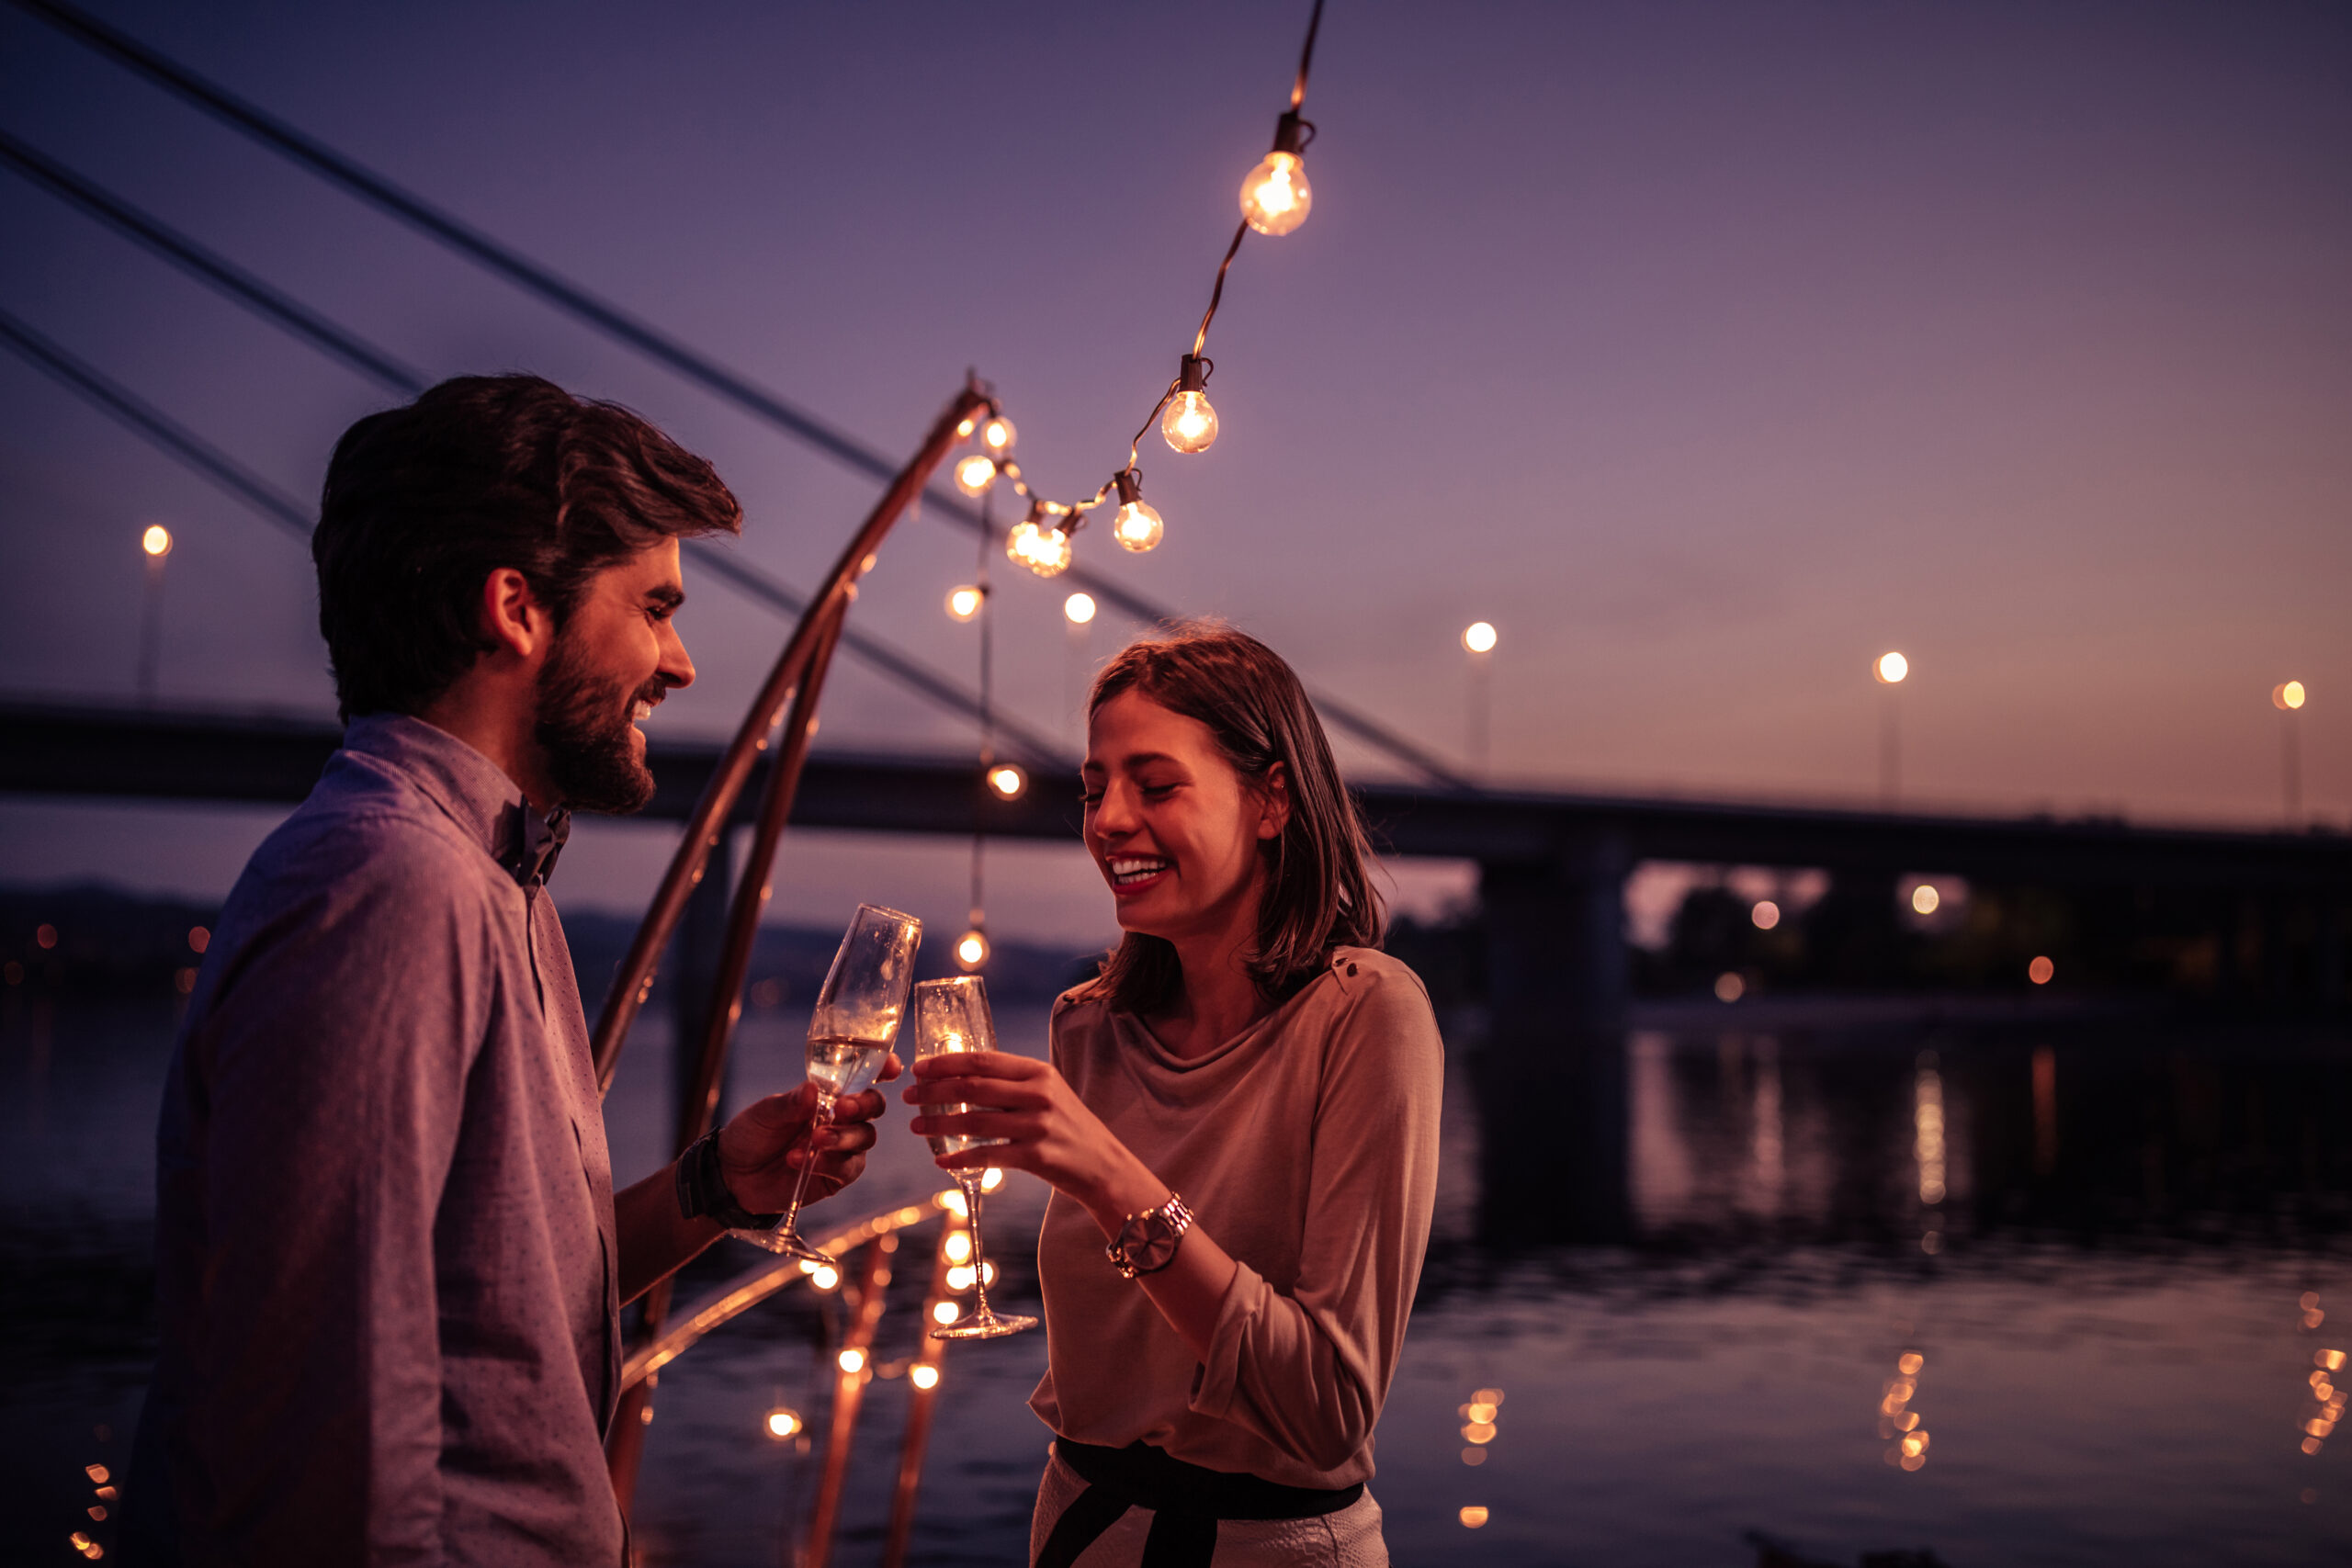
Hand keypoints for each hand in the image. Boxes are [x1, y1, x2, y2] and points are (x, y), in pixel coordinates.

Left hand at [717, 1057, 897, 1212]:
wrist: (733, 1175)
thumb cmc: (751, 1134)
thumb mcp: (765, 1112)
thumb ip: (790, 1102)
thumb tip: (813, 1089)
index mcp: (827, 1094)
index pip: (864, 1077)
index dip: (883, 1069)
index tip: (891, 1068)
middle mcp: (841, 1119)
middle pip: (874, 1106)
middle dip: (863, 1105)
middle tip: (842, 1109)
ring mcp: (842, 1148)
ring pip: (865, 1137)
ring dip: (843, 1137)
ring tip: (814, 1140)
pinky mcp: (837, 1176)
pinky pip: (849, 1168)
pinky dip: (830, 1163)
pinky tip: (804, 1161)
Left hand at [902, 1051, 1162, 1229]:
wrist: (1104, 1166)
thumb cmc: (1070, 1128)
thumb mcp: (1049, 1093)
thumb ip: (1014, 1083)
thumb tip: (962, 1076)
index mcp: (1039, 1072)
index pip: (983, 1060)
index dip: (946, 1063)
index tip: (919, 1068)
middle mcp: (1039, 1094)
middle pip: (973, 1088)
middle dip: (934, 1091)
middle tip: (909, 1096)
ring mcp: (1039, 1126)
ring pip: (974, 1122)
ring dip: (939, 1124)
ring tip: (916, 1125)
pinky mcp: (1037, 1156)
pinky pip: (987, 1156)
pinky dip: (960, 1159)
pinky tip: (941, 1161)